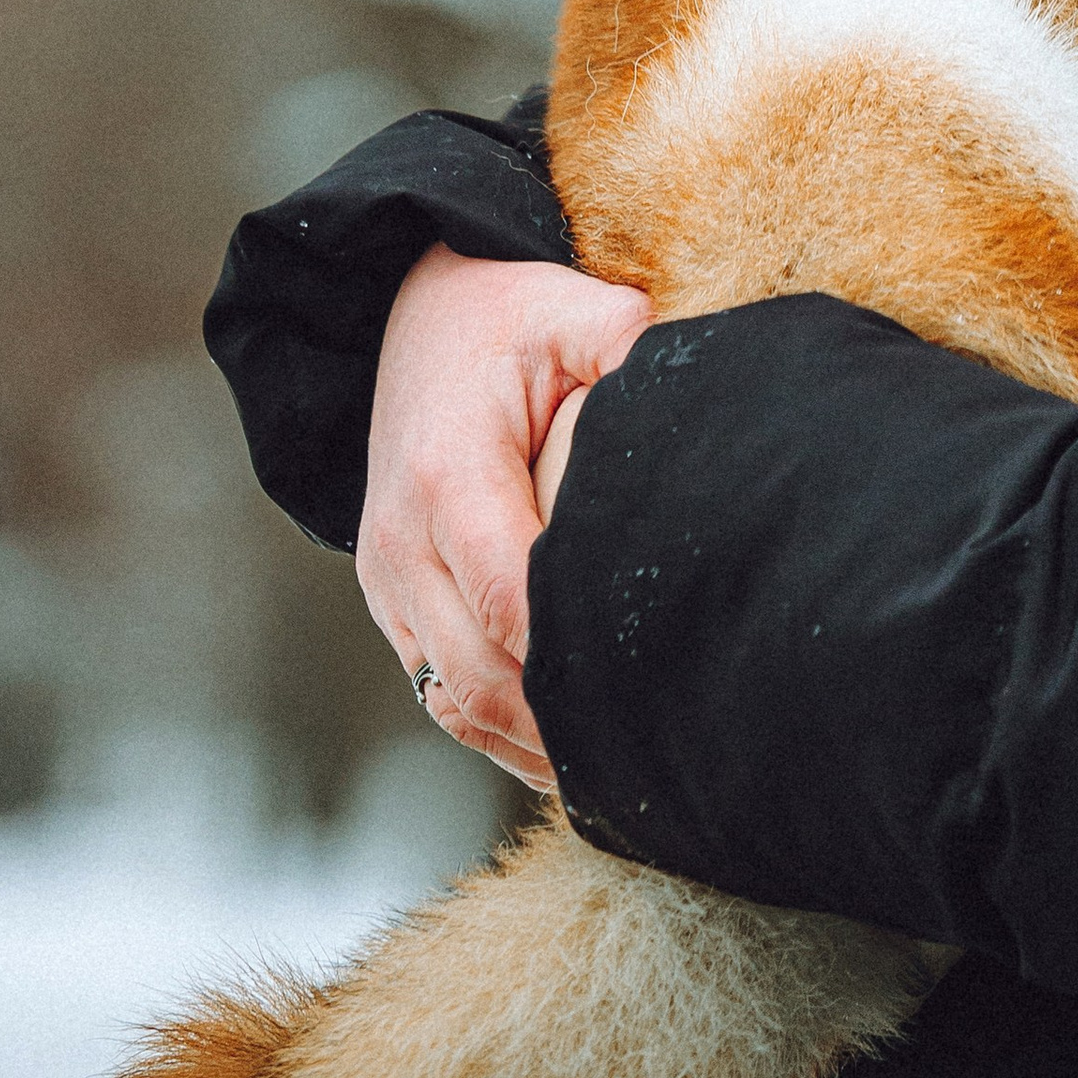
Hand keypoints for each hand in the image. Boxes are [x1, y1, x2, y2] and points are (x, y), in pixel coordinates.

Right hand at [356, 244, 649, 794]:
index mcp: (446, 474)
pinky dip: (498, 731)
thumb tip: (690, 383)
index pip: (505, 594)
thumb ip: (624, 339)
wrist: (412, 318)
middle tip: (655, 751)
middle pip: (478, 669)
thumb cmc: (503, 316)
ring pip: (453, 699)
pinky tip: (566, 754)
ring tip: (620, 771)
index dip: (567, 653)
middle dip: (559, 722)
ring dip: (530, 743)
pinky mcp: (392, 602)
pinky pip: (437, 691)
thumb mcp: (566, 305)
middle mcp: (401, 540)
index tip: (646, 687)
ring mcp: (388, 580)